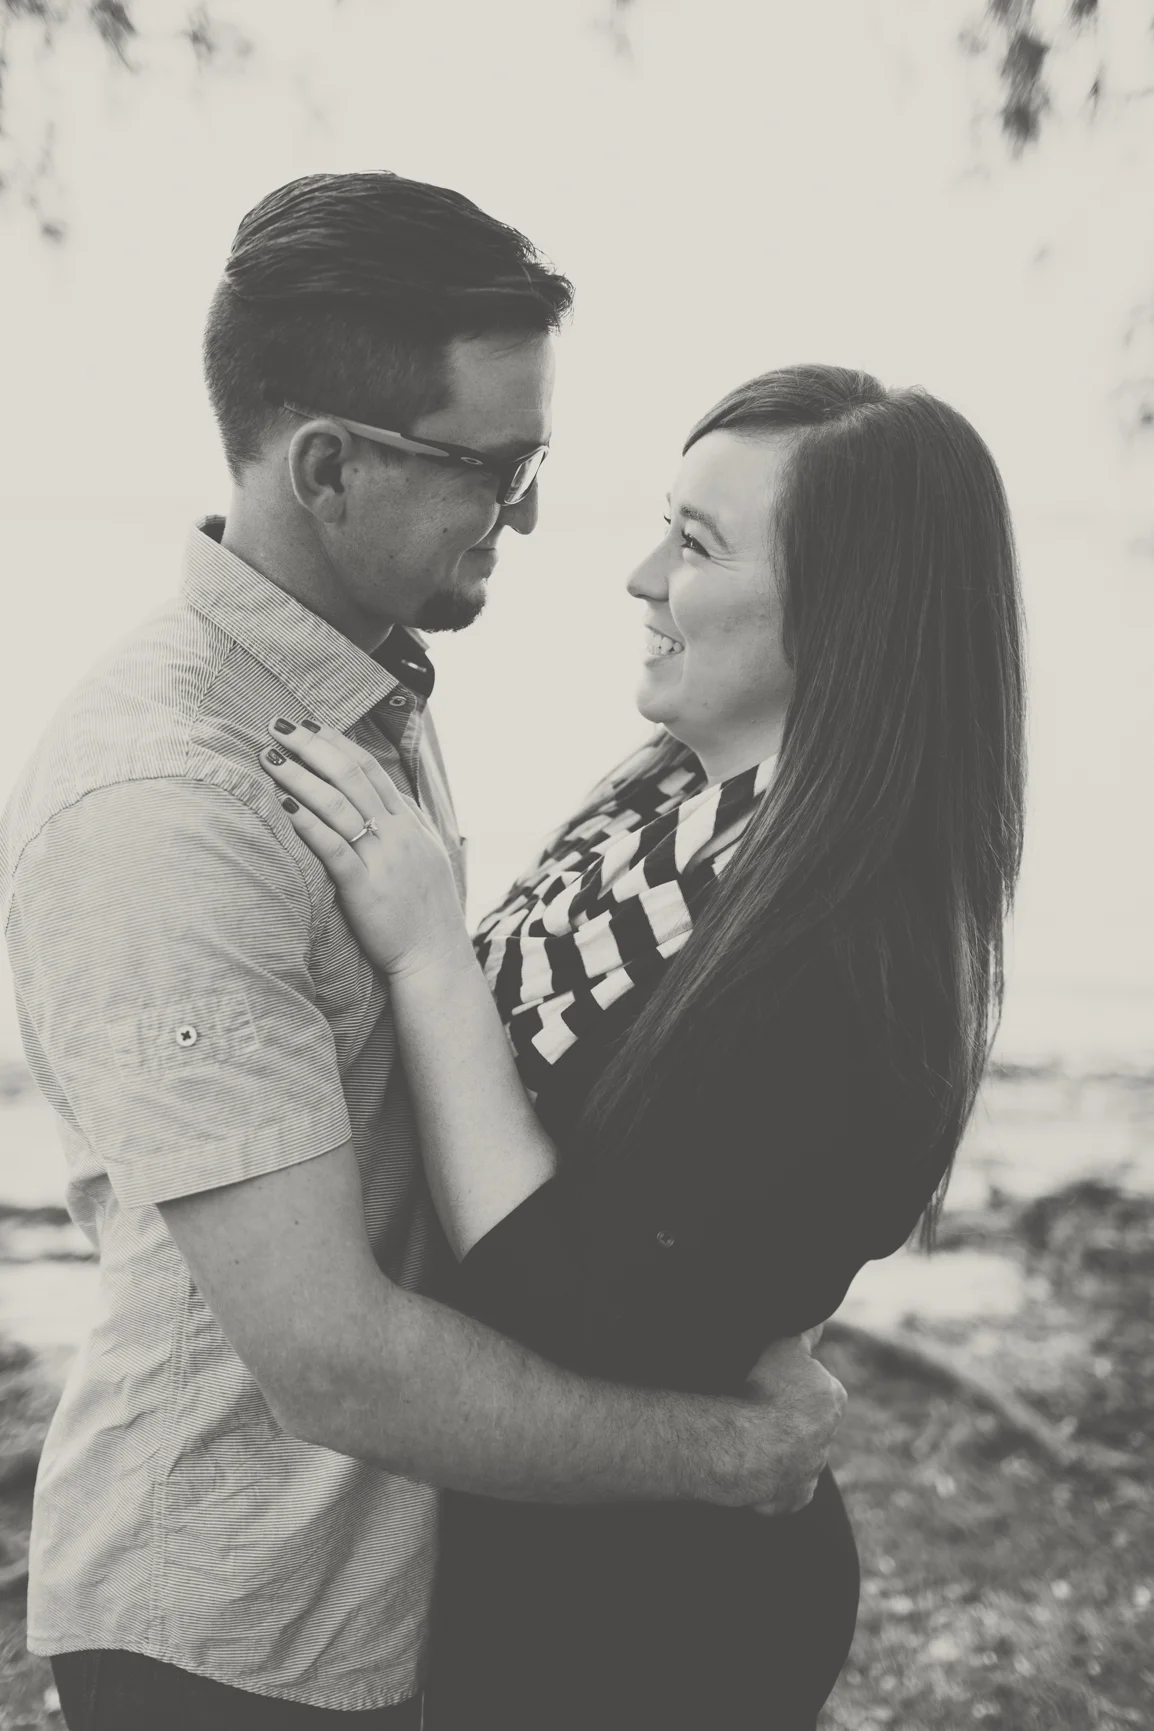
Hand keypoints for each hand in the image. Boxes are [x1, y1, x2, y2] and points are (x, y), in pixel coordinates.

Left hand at [259, 719, 471, 978]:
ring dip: (300, 776)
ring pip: (338, 805)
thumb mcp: (426, 857)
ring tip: (269, 757)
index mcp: (409, 824)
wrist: (436, 958)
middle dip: (311, 746)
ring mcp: (383, 859)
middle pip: (351, 776)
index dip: (337, 742)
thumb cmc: (426, 912)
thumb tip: (390, 796)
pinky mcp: (365, 888)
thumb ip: (408, 824)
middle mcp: (397, 834)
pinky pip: (334, 848)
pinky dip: (308, 823)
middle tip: (278, 724)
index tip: (308, 724)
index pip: (371, 769)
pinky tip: (284, 805)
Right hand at [734, 1330, 846, 1515]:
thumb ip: (806, 1331)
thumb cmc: (767, 1392)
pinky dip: (774, 1482)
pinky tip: (754, 1468)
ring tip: (749, 1436)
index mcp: (833, 1399)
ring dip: (778, 1447)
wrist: (750, 1445)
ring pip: (796, 1455)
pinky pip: (786, 1488)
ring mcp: (812, 1471)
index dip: (791, 1381)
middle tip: (757, 1407)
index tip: (769, 1381)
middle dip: (788, 1416)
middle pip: (808, 1422)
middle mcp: (829, 1437)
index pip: (816, 1385)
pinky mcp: (796, 1498)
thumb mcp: (786, 1345)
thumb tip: (819, 1317)